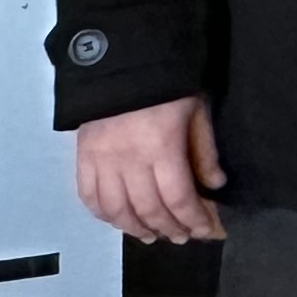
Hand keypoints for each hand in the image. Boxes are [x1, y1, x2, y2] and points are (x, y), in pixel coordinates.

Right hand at [74, 96, 222, 242]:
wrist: (121, 59)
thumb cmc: (167, 84)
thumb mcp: (196, 110)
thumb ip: (204, 150)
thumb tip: (215, 186)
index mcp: (162, 148)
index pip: (178, 199)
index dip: (193, 220)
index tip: (204, 231)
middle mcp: (129, 161)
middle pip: (148, 210)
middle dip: (167, 228)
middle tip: (180, 237)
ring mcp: (102, 161)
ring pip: (116, 211)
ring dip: (135, 229)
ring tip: (151, 236)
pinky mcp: (82, 158)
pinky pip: (89, 197)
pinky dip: (104, 215)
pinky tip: (118, 220)